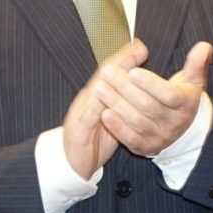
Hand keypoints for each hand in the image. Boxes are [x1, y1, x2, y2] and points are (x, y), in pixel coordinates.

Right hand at [63, 40, 147, 176]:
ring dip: (110, 79)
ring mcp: (81, 113)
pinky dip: (98, 105)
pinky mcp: (78, 130)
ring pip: (97, 92)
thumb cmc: (94, 142)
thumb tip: (139, 90)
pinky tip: (106, 98)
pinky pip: (89, 115)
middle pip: (105, 77)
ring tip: (124, 66)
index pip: (112, 74)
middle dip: (122, 61)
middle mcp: (88, 101)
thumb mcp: (112, 120)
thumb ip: (123, 104)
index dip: (126, 59)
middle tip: (138, 48)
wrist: (71, 165)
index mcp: (97, 98)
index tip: (141, 47)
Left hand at [95, 40, 211, 156]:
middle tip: (107, 72)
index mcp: (186, 104)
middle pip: (148, 106)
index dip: (151, 84)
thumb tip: (204, 46)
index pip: (169, 95)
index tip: (133, 71)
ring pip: (136, 121)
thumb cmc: (181, 98)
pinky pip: (130, 138)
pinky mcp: (146, 147)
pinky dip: (117, 127)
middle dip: (125, 88)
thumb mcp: (192, 80)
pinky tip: (104, 113)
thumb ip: (196, 63)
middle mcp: (174, 123)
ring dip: (116, 104)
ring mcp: (160, 137)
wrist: (181, 130)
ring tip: (100, 88)